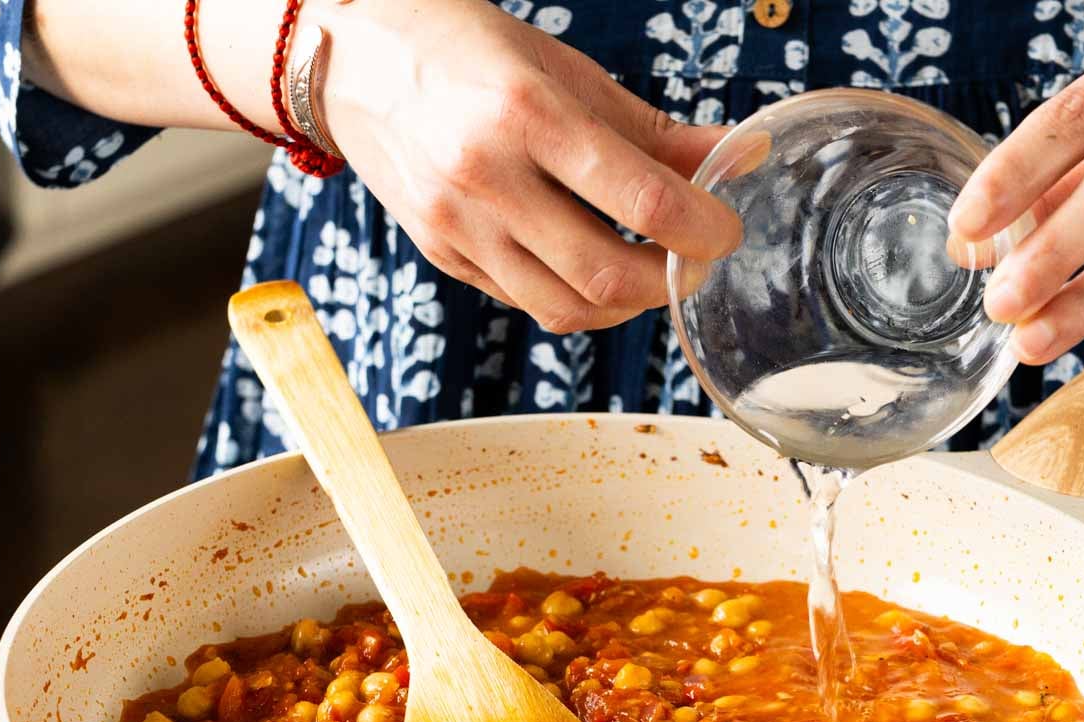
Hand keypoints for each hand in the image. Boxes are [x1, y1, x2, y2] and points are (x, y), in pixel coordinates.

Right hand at [315, 0, 740, 332]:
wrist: (351, 62)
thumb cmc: (461, 50)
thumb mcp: (561, 68)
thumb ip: (648, 128)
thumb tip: (731, 158)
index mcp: (527, 113)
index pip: (640, 198)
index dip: (701, 229)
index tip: (726, 231)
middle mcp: (486, 177)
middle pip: (604, 273)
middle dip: (667, 282)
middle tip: (693, 263)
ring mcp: (457, 225)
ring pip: (564, 308)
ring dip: (623, 307)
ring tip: (647, 275)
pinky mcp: (440, 254)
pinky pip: (523, 301)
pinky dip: (571, 299)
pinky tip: (588, 269)